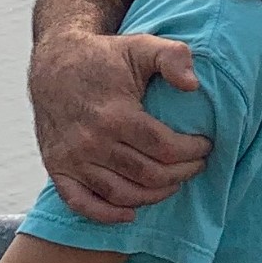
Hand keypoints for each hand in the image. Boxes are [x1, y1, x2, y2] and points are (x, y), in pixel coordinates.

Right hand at [27, 31, 212, 222]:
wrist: (54, 64)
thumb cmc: (105, 57)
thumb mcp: (141, 46)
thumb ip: (173, 57)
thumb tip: (193, 85)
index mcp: (116, 115)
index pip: (165, 148)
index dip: (192, 151)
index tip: (206, 145)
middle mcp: (91, 142)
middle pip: (148, 175)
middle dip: (182, 173)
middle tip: (197, 165)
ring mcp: (72, 159)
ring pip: (122, 194)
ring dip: (154, 195)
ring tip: (174, 183)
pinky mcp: (57, 168)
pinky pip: (81, 204)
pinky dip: (106, 215)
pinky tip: (130, 214)